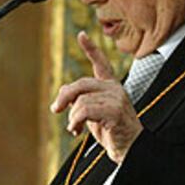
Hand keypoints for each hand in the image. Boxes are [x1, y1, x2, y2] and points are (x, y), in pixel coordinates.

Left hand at [51, 31, 142, 163]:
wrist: (129, 149)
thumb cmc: (112, 132)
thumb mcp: (92, 114)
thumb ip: (80, 100)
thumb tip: (62, 90)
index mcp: (111, 87)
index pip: (101, 64)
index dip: (91, 49)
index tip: (82, 35)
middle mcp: (115, 89)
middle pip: (81, 84)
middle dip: (64, 97)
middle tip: (55, 109)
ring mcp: (116, 99)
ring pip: (80, 101)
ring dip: (72, 118)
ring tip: (75, 128)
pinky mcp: (115, 111)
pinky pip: (84, 111)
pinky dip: (76, 122)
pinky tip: (77, 131)